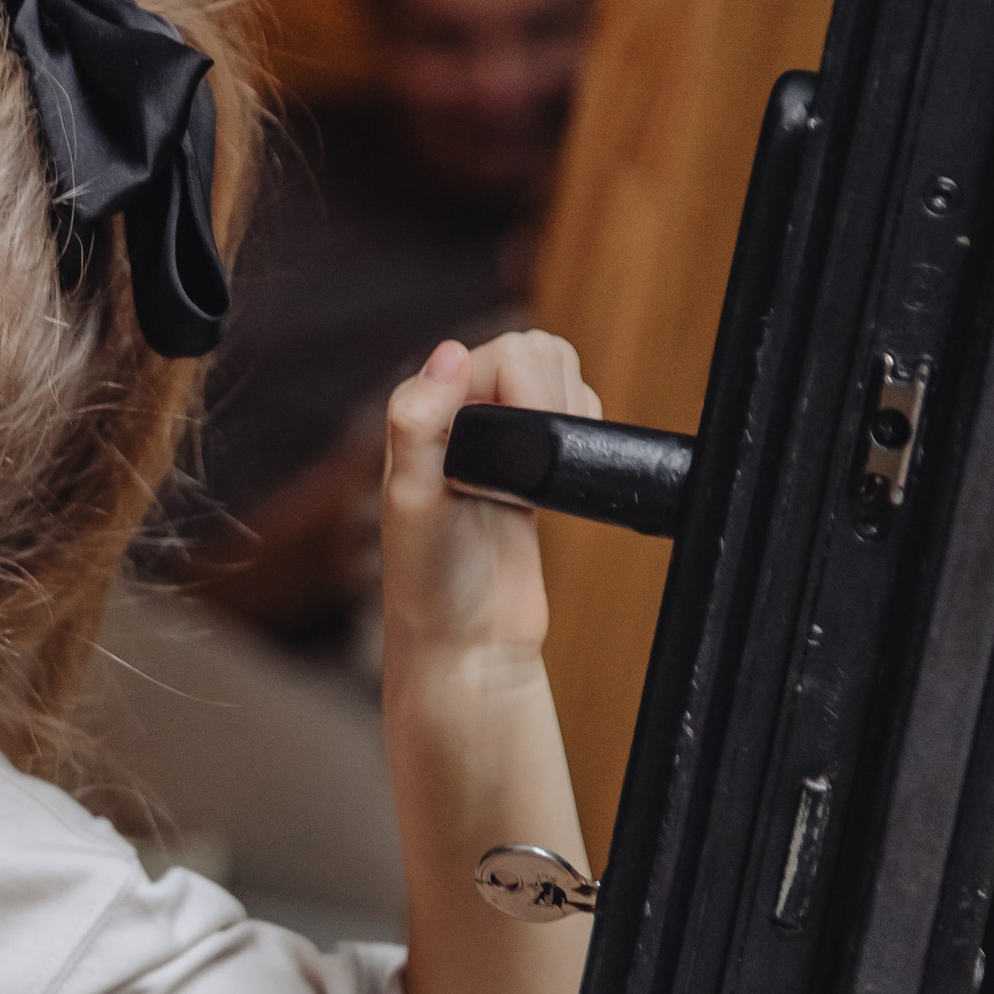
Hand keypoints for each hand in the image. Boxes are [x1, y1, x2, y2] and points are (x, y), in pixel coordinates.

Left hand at [381, 330, 598, 672]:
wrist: (470, 640)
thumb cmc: (431, 578)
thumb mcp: (413, 498)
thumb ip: (419, 423)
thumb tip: (450, 352)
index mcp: (423, 410)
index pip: (501, 352)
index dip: (529, 384)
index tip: (527, 435)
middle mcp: (458, 415)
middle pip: (536, 353)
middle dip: (552, 395)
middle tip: (532, 460)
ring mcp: (498, 440)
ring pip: (558, 378)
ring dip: (567, 412)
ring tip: (537, 476)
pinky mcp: (531, 466)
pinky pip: (572, 417)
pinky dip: (580, 432)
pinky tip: (555, 475)